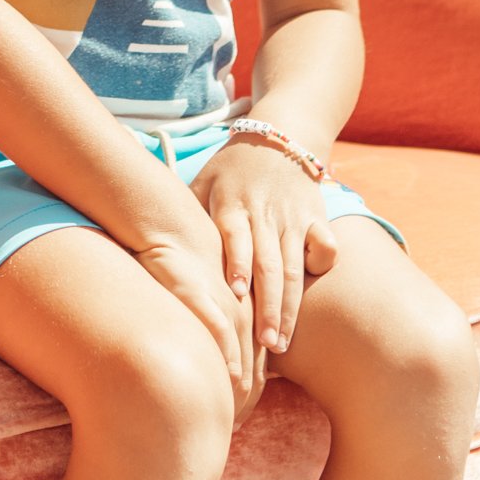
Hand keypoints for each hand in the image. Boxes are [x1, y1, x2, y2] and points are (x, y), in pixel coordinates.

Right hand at [134, 232, 263, 422]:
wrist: (171, 227)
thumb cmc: (186, 264)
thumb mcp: (207, 296)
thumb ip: (213, 326)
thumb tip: (209, 362)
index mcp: (247, 312)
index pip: (259, 363)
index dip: (254, 393)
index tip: (242, 419)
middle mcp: (244, 311)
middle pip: (255, 366)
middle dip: (249, 400)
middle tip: (236, 428)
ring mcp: (227, 304)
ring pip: (243, 354)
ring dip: (240, 388)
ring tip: (232, 416)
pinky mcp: (204, 297)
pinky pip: (222, 332)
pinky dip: (226, 357)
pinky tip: (225, 378)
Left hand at [192, 140, 338, 358]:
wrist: (278, 135)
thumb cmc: (231, 169)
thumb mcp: (204, 181)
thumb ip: (188, 212)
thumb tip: (154, 241)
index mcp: (233, 204)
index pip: (236, 236)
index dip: (238, 263)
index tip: (235, 293)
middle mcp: (265, 212)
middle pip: (269, 264)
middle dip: (267, 306)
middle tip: (264, 344)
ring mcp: (293, 216)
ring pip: (294, 266)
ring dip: (288, 307)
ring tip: (279, 341)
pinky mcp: (317, 216)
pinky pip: (325, 246)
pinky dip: (319, 267)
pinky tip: (308, 297)